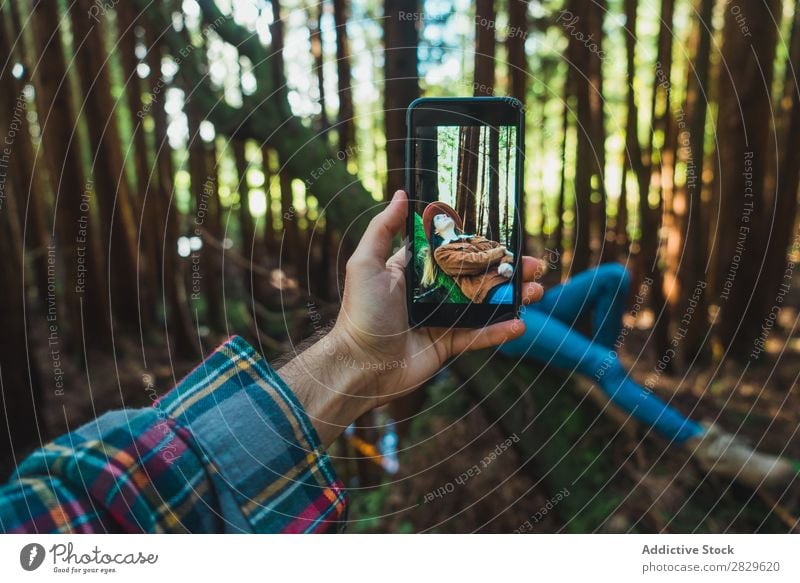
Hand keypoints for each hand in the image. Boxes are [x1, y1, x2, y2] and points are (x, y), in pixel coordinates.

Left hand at [279, 190, 543, 446]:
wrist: (359, 364)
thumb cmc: (360, 313)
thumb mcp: (365, 264)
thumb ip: (383, 229)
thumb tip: (401, 194)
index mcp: (418, 271)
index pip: (457, 252)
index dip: (483, 247)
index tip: (507, 241)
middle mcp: (434, 292)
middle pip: (479, 276)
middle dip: (509, 271)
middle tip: (537, 266)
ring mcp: (443, 319)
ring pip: (486, 305)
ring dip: (513, 298)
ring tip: (536, 292)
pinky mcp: (449, 345)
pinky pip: (479, 336)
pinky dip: (500, 331)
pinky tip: (520, 324)